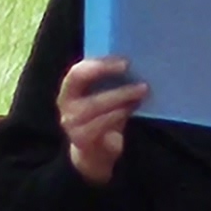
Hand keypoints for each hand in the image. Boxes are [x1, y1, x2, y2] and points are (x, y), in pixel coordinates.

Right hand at [56, 56, 146, 186]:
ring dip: (122, 101)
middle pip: (91, 96)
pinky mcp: (82, 139)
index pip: (78, 73)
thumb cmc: (100, 113)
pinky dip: (119, 115)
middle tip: (143, 85)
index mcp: (69, 87)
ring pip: (98, 110)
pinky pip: (102, 125)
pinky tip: (131, 108)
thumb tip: (134, 63)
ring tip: (141, 94)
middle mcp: (66, 105)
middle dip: (119, 91)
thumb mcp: (101, 93)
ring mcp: (72, 124)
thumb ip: (109, 79)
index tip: (125, 63)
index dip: (100, 67)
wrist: (93, 147)